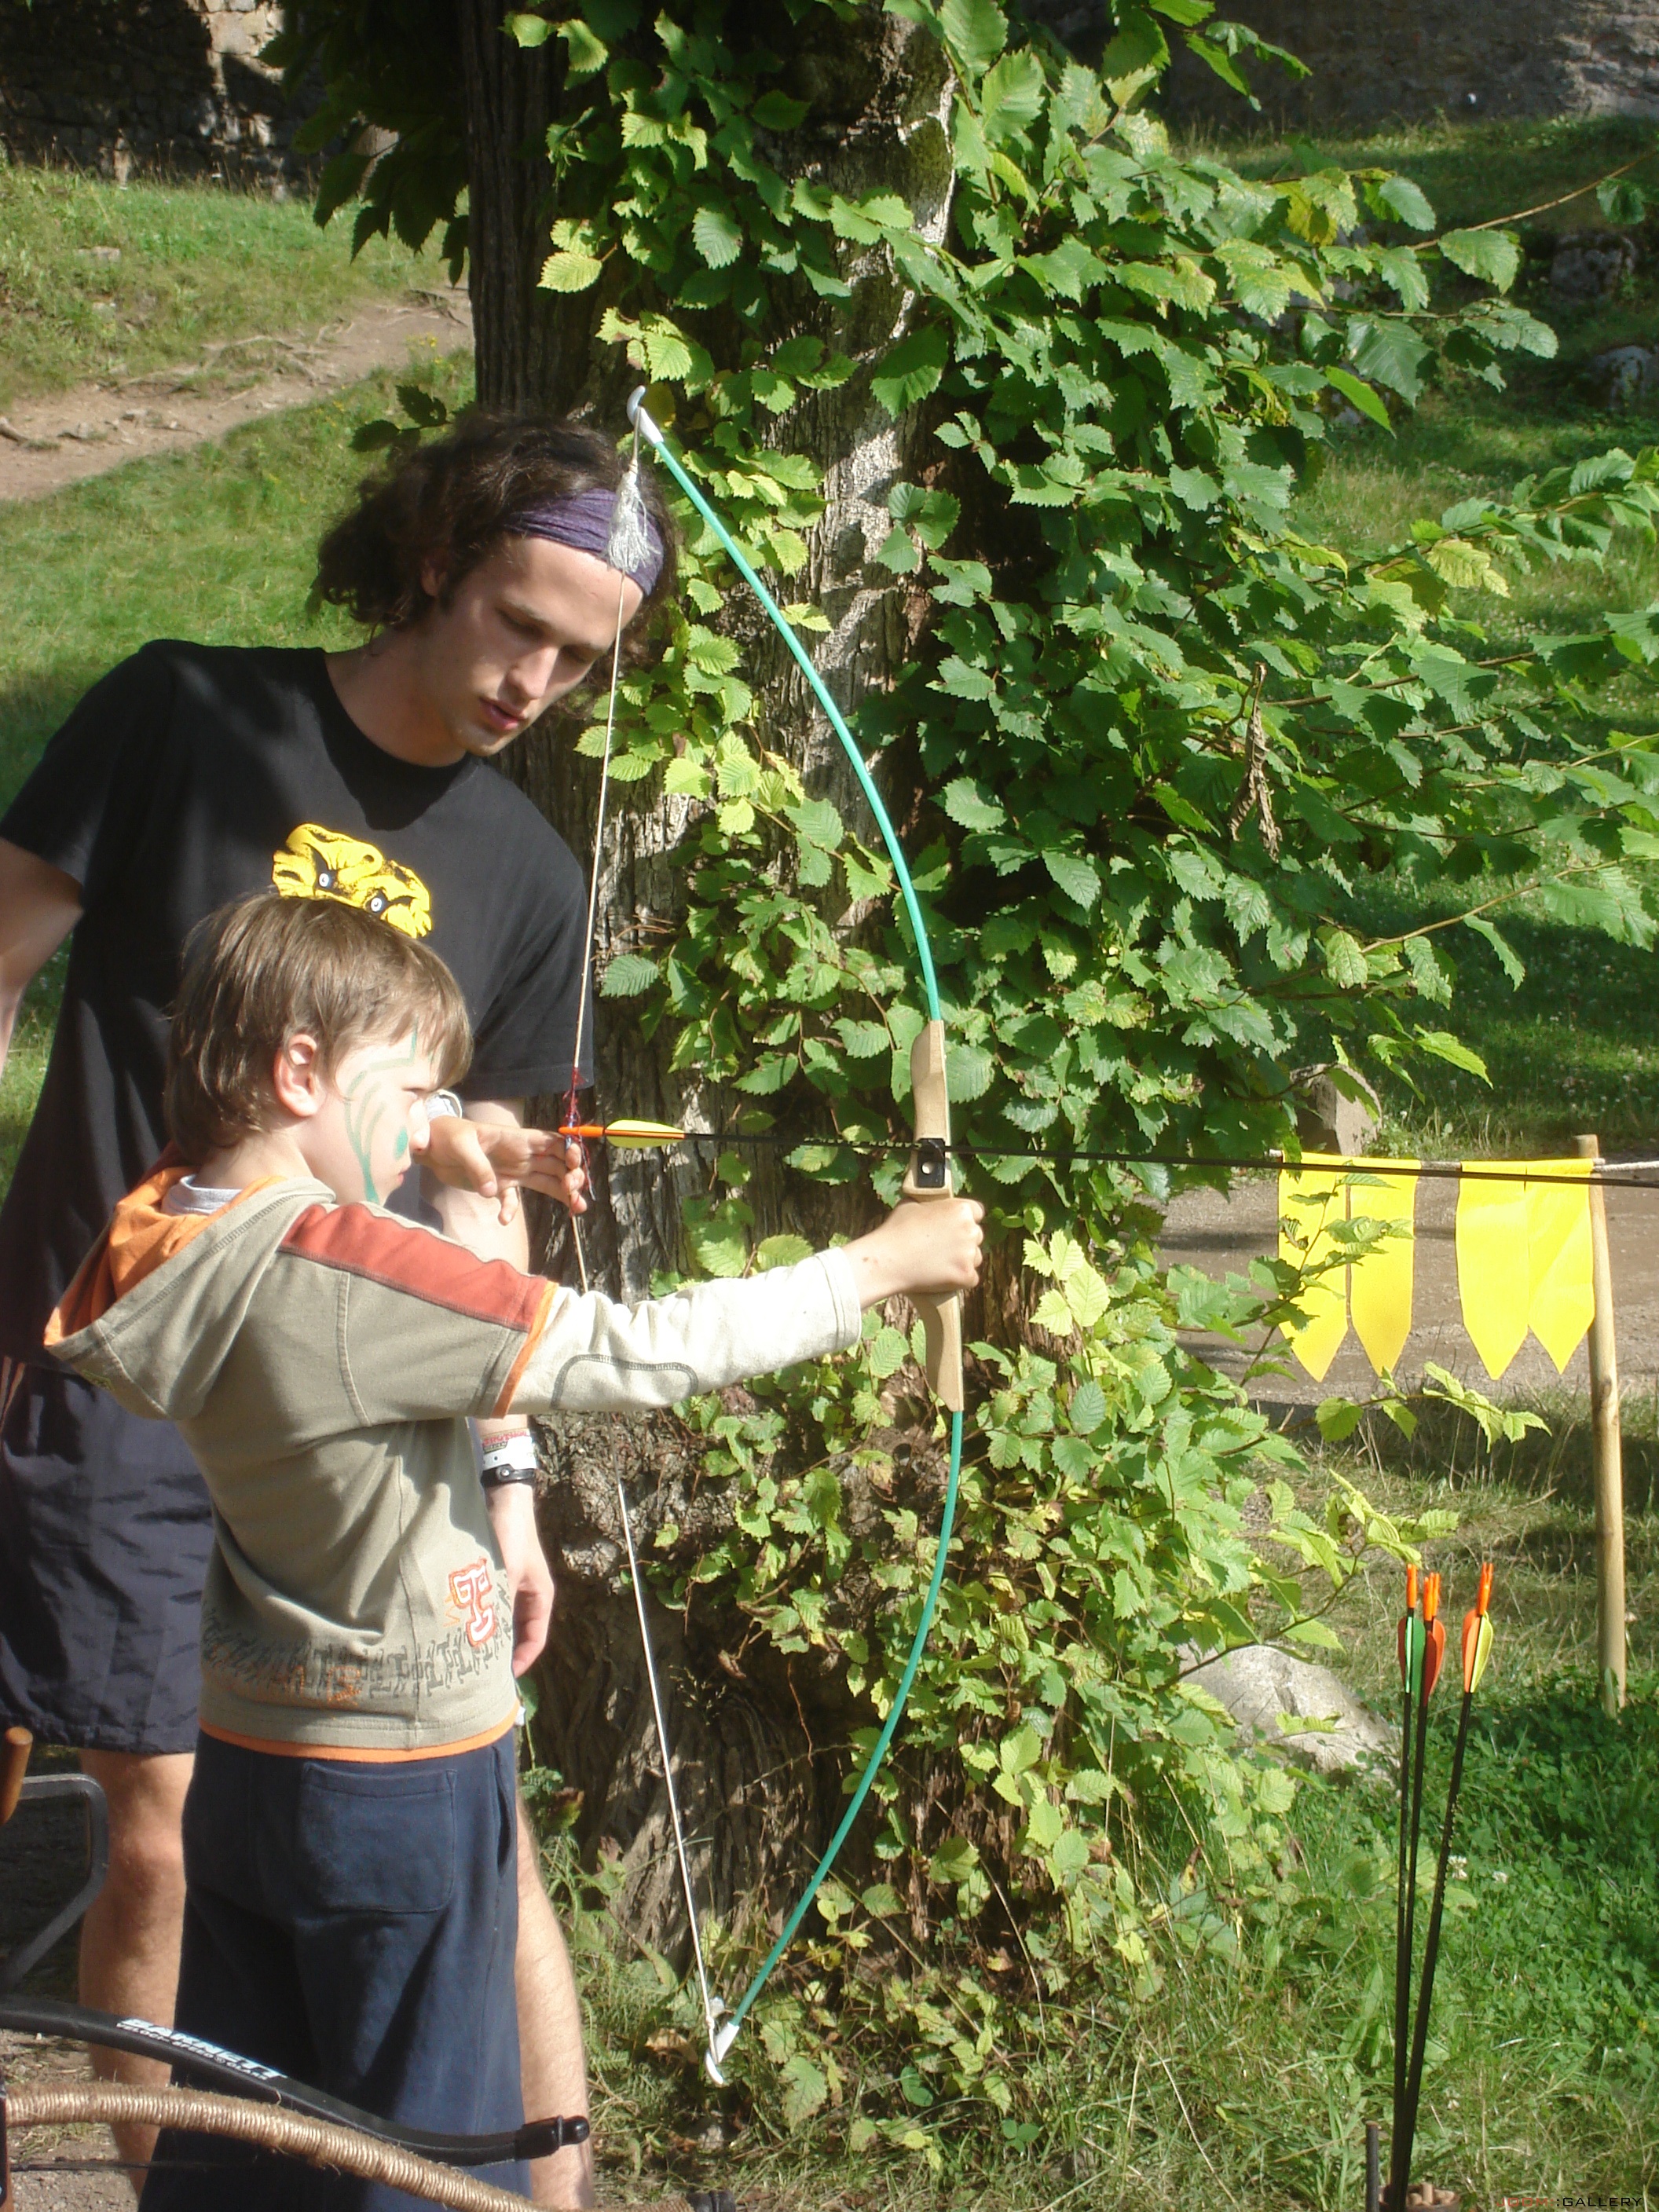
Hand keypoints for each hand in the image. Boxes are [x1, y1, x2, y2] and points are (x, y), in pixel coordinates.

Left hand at [418, 1116, 588, 1225]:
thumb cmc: (447, 1136)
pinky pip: (512, 1199)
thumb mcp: (461, 1146)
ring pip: (546, 1182)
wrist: (430, 1147)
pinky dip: (511, 1210)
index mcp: (517, 1139)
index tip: (574, 1165)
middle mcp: (521, 1155)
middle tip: (573, 1190)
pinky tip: (504, 1219)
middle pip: (557, 1164)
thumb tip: (491, 1191)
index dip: (569, 1150)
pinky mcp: (499, 1186)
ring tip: (578, 1208)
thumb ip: (477, 1166)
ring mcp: (512, 1171)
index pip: (553, 1141)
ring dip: (563, 1193)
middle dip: (571, 1175)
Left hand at [484, 1474, 554, 1676]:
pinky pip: (483, 1607)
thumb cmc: (511, 1535)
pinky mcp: (488, 1579)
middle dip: (499, 1654)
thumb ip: (497, 1604)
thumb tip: (482, 1638)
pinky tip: (456, 1628)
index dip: (521, 1662)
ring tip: (465, 1655)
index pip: (535, 1640)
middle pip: (515, 1635)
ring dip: (484, 1636)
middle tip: (479, 1675)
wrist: (499, 1497)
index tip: (504, 1680)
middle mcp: (523, 1596)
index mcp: (539, 1597)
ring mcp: (506, 1588)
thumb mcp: (506, 1572)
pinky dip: (473, 1619)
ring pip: (497, 1622)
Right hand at [842, 1195, 983, 1309]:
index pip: (976, 1211)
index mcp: (960, 1209)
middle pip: (977, 1235)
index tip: (955, 1226)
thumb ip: (931, 1204)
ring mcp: (970, 1254)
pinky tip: (942, 1277)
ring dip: (963, 1260)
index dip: (965, 1219)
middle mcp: (970, 1230)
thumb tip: (932, 1205)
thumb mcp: (911, 1204)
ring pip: (975, 1257)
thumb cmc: (896, 1230)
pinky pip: (971, 1278)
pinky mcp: (966, 1276)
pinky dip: (959, 1280)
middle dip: (964, 1240)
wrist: (887, 1260)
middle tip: (943, 1247)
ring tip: (940, 1263)